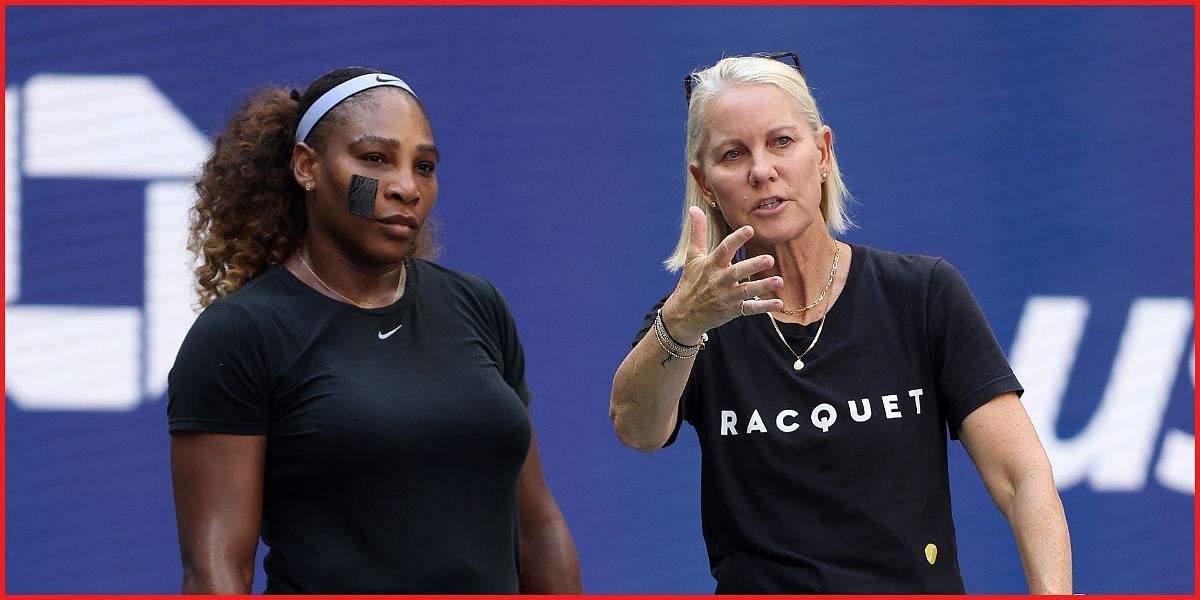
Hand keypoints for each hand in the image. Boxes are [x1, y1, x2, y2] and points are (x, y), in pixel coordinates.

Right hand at [661, 206, 783, 342]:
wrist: (683, 315)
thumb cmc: (691, 282)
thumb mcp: (692, 257)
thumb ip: (698, 232)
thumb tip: (694, 207)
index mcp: (710, 266)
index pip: (724, 250)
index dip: (736, 240)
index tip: (750, 229)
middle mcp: (718, 281)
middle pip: (736, 272)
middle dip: (752, 266)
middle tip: (769, 259)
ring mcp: (726, 297)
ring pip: (746, 291)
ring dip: (763, 286)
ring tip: (779, 280)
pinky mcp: (732, 311)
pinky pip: (750, 309)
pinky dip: (764, 307)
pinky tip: (779, 304)